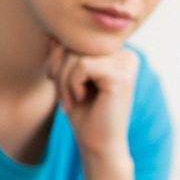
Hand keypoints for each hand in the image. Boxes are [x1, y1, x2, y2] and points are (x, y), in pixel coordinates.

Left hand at [46, 41, 138, 165]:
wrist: (99, 145)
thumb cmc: (86, 114)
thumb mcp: (70, 78)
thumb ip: (65, 55)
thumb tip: (52, 34)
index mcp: (118, 53)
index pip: (77, 39)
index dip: (59, 59)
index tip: (60, 83)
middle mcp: (127, 55)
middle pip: (75, 44)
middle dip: (60, 70)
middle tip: (65, 96)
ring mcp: (126, 65)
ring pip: (76, 54)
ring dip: (64, 80)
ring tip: (72, 100)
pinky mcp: (121, 76)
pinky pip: (81, 66)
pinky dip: (72, 84)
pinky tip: (81, 100)